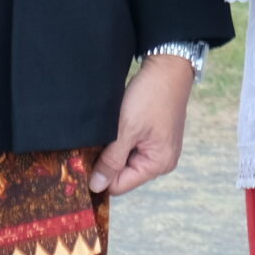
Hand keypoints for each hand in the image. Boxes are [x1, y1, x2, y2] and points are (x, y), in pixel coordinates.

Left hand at [90, 54, 193, 194]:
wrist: (168, 67)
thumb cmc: (151, 96)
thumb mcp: (126, 130)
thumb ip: (111, 161)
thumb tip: (96, 186)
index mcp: (159, 164)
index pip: (118, 185)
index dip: (100, 174)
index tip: (85, 157)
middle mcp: (162, 161)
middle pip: (122, 174)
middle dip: (107, 160)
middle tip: (99, 137)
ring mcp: (160, 148)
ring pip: (125, 160)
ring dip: (114, 147)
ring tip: (111, 128)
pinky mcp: (156, 137)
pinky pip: (132, 147)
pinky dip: (121, 139)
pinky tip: (119, 124)